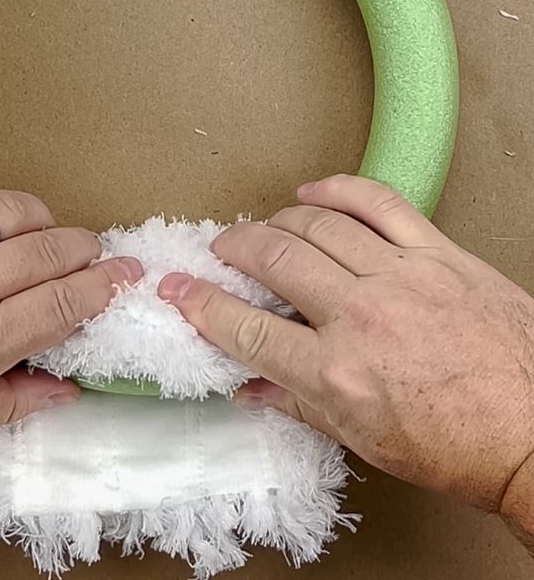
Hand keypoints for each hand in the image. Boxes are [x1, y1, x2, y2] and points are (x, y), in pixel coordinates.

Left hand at [0, 152, 141, 450]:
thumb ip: (14, 401)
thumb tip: (66, 388)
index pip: (67, 300)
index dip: (107, 283)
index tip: (125, 273)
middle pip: (50, 249)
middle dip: (83, 248)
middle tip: (88, 250)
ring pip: (10, 208)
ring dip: (37, 216)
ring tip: (36, 227)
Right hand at [157, 175, 533, 525]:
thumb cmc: (456, 444)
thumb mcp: (361, 440)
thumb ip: (295, 405)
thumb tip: (248, 387)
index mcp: (335, 373)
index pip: (244, 328)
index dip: (200, 304)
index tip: (178, 289)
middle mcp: (360, 317)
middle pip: (273, 260)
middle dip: (233, 249)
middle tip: (221, 250)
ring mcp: (400, 278)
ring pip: (317, 227)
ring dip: (277, 222)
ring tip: (264, 228)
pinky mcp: (437, 255)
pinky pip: (379, 203)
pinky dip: (338, 190)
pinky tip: (313, 192)